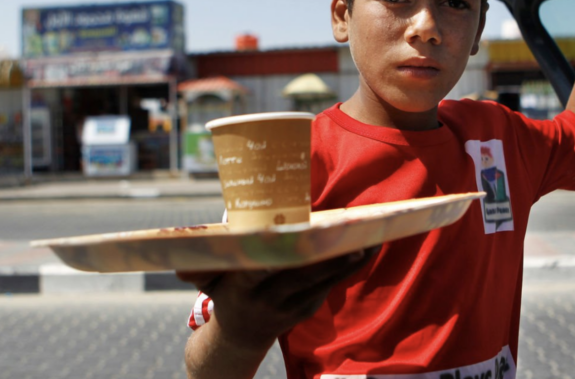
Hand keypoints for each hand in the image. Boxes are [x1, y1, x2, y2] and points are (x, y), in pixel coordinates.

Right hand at [177, 246, 379, 349]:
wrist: (236, 339)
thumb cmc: (225, 292)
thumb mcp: (214, 277)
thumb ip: (215, 259)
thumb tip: (204, 238)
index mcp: (242, 287)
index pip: (262, 269)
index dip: (281, 255)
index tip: (299, 235)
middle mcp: (267, 300)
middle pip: (301, 276)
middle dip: (328, 256)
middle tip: (351, 236)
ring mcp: (290, 308)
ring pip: (322, 281)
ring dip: (347, 260)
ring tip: (370, 237)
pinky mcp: (306, 310)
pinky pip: (330, 285)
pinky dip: (348, 266)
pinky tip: (367, 248)